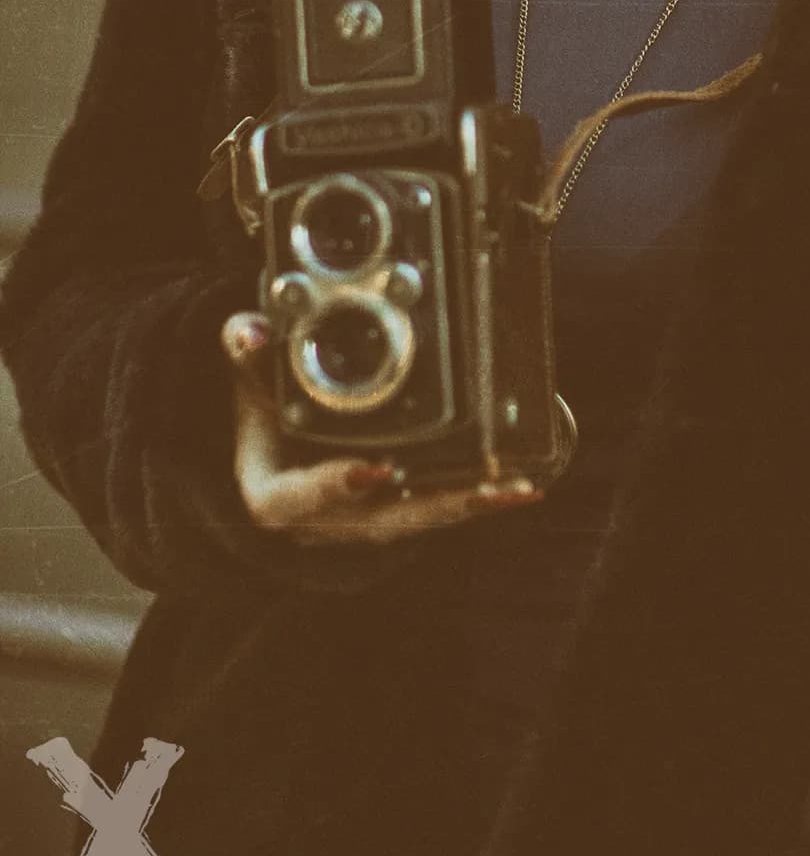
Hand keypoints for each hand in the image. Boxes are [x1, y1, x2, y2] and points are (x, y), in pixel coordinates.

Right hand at [219, 311, 543, 546]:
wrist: (275, 425)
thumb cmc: (263, 399)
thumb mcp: (248, 372)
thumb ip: (246, 350)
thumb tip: (250, 332)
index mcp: (273, 495)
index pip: (296, 500)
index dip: (332, 487)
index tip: (374, 468)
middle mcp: (318, 521)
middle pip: (374, 520)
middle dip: (432, 505)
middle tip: (482, 487)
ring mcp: (356, 523)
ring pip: (413, 520)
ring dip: (465, 505)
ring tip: (513, 488)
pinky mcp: (391, 513)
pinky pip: (433, 511)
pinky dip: (473, 499)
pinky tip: (519, 487)